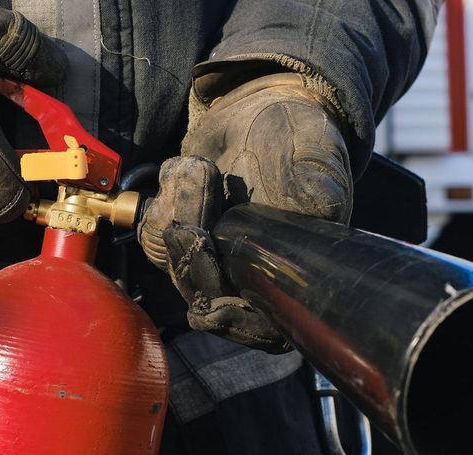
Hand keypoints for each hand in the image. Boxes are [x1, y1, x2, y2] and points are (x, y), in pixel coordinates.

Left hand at [137, 72, 352, 351]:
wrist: (263, 106)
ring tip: (200, 167)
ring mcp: (213, 261)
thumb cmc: (300, 134)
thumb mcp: (317, 153)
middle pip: (206, 300)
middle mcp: (249, 280)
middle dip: (195, 251)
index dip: (233, 317)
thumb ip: (317, 186)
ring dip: (178, 213)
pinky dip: (164, 201)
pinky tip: (188, 168)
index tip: (215, 289)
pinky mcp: (182, 237)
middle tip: (201, 187)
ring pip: (176, 267)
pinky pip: (155, 237)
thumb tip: (317, 208)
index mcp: (293, 279)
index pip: (258, 329)